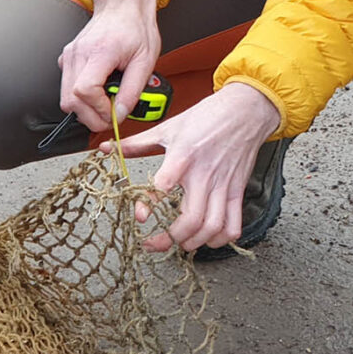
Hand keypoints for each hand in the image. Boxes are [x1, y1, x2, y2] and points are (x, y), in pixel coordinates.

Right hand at [58, 0, 159, 131]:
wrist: (123, 4)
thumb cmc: (136, 27)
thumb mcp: (145, 61)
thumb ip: (132, 91)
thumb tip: (120, 113)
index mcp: (100, 52)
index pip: (85, 90)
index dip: (99, 109)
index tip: (114, 113)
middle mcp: (78, 54)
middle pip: (70, 100)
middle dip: (91, 117)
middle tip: (110, 117)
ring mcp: (69, 56)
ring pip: (65, 97)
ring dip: (85, 110)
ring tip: (105, 105)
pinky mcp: (67, 58)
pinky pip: (67, 88)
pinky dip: (80, 98)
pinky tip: (98, 93)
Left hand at [100, 82, 280, 251]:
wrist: (245, 110)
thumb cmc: (207, 117)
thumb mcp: (168, 127)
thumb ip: (136, 143)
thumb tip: (107, 148)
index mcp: (183, 156)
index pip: (164, 185)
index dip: (149, 204)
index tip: (139, 217)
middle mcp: (204, 174)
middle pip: (192, 219)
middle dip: (171, 238)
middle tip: (154, 243)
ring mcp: (223, 185)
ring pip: (213, 227)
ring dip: (195, 242)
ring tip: (180, 243)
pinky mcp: (238, 191)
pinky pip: (233, 224)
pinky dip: (221, 239)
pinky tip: (208, 238)